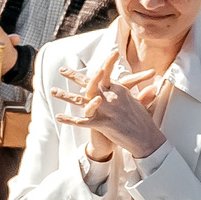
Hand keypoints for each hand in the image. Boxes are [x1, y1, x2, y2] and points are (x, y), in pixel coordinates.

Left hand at [52, 61, 166, 160]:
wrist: (147, 138)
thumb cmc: (143, 121)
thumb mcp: (138, 102)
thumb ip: (130, 92)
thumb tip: (129, 85)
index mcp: (119, 90)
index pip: (104, 74)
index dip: (95, 68)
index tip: (89, 61)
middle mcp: (112, 97)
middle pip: (89, 84)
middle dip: (74, 76)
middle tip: (62, 70)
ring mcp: (107, 111)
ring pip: (82, 100)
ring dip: (66, 96)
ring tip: (53, 91)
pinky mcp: (104, 124)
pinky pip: (83, 121)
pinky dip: (70, 119)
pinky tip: (59, 116)